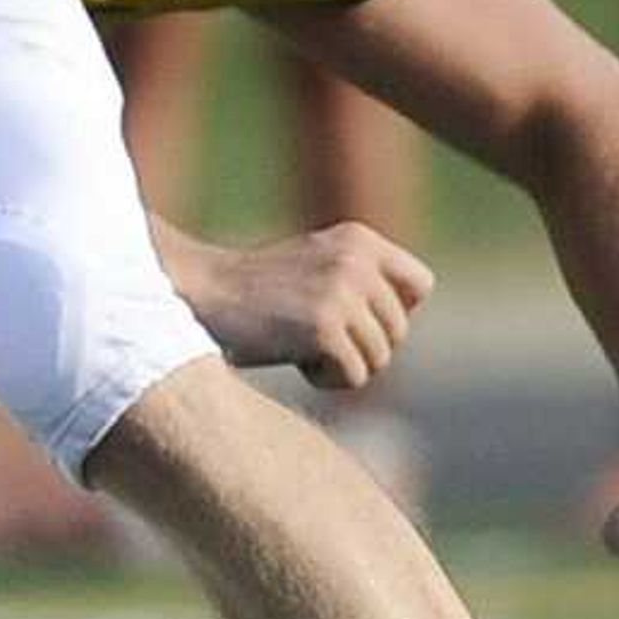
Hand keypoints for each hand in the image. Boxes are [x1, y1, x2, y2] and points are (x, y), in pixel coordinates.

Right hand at [184, 223, 432, 391]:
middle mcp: (358, 261)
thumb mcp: (317, 266)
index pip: (420, 286)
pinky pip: (354, 378)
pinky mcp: (326, 328)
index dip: (392, 312)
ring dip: (340, 365)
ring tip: (296, 341)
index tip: (352, 318)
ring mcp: (343, 293)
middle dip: (360, 346)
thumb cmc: (254, 292)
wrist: (199, 295)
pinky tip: (290, 356)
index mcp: (360, 239)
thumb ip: (363, 280)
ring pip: (379, 360)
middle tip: (309, 334)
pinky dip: (323, 379)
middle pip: (398, 333)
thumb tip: (409, 316)